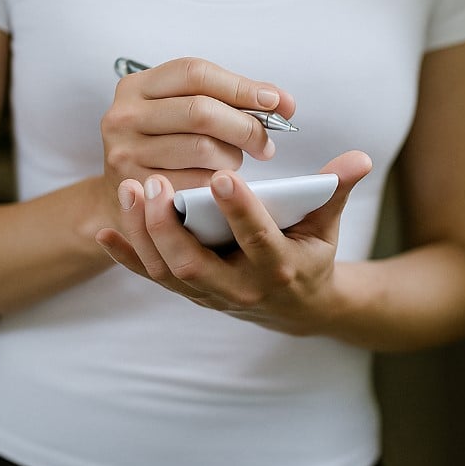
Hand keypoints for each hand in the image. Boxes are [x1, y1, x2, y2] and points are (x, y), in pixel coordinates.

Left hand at [95, 151, 372, 335]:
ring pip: (168, 271)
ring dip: (143, 234)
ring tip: (129, 189)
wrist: (298, 308)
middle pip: (197, 263)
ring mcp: (210, 294)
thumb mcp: (327, 225)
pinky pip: (152, 277)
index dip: (240, 210)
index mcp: (279, 266)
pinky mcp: (189, 293)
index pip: (257, 238)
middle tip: (155, 183)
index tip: (221, 174)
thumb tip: (360, 157)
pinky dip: (126, 256)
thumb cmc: (310, 254)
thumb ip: (336, 190)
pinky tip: (104, 230)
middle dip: (171, 226)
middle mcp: (240, 286)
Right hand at [100, 57, 296, 192]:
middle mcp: (124, 116)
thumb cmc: (162, 146)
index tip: (275, 102)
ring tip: (233, 162)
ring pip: (203, 149)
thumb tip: (282, 102)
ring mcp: (125, 154)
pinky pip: (196, 184)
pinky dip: (218, 184)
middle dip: (245, 126)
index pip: (196, 73)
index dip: (241, 86)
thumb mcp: (179, 111)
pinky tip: (218, 184)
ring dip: (232, 158)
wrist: (121, 196)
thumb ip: (227, 99)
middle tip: (265, 143)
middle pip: (201, 111)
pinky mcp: (137, 190)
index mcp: (137, 86)